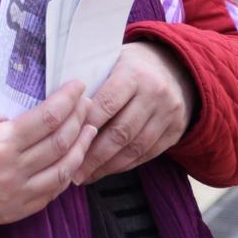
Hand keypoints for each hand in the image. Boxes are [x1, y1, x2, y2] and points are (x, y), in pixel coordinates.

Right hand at [0, 80, 96, 224]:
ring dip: (81, 148)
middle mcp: (13, 171)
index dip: (67, 100)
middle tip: (87, 103)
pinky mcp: (17, 211)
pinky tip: (71, 159)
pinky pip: (51, 193)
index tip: (78, 86)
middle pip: (60, 142)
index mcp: (1, 143)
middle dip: (78, 118)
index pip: (47, 118)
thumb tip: (38, 115)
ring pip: (63, 170)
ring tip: (89, 130)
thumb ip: (8, 118)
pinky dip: (65, 173)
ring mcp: (17, 195)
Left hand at [75, 42, 197, 183]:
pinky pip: (148, 154)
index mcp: (133, 74)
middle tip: (73, 170)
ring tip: (86, 176)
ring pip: (135, 147)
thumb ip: (92, 80)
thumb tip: (61, 107)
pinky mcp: (175, 131)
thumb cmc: (130, 66)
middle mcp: (154, 94)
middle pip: (121, 131)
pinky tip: (107, 170)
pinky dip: (126, 165)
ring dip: (108, 166)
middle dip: (94, 155)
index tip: (66, 141)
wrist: (176, 68)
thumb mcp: (112, 61)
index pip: (107, 103)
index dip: (86, 124)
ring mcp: (168, 114)